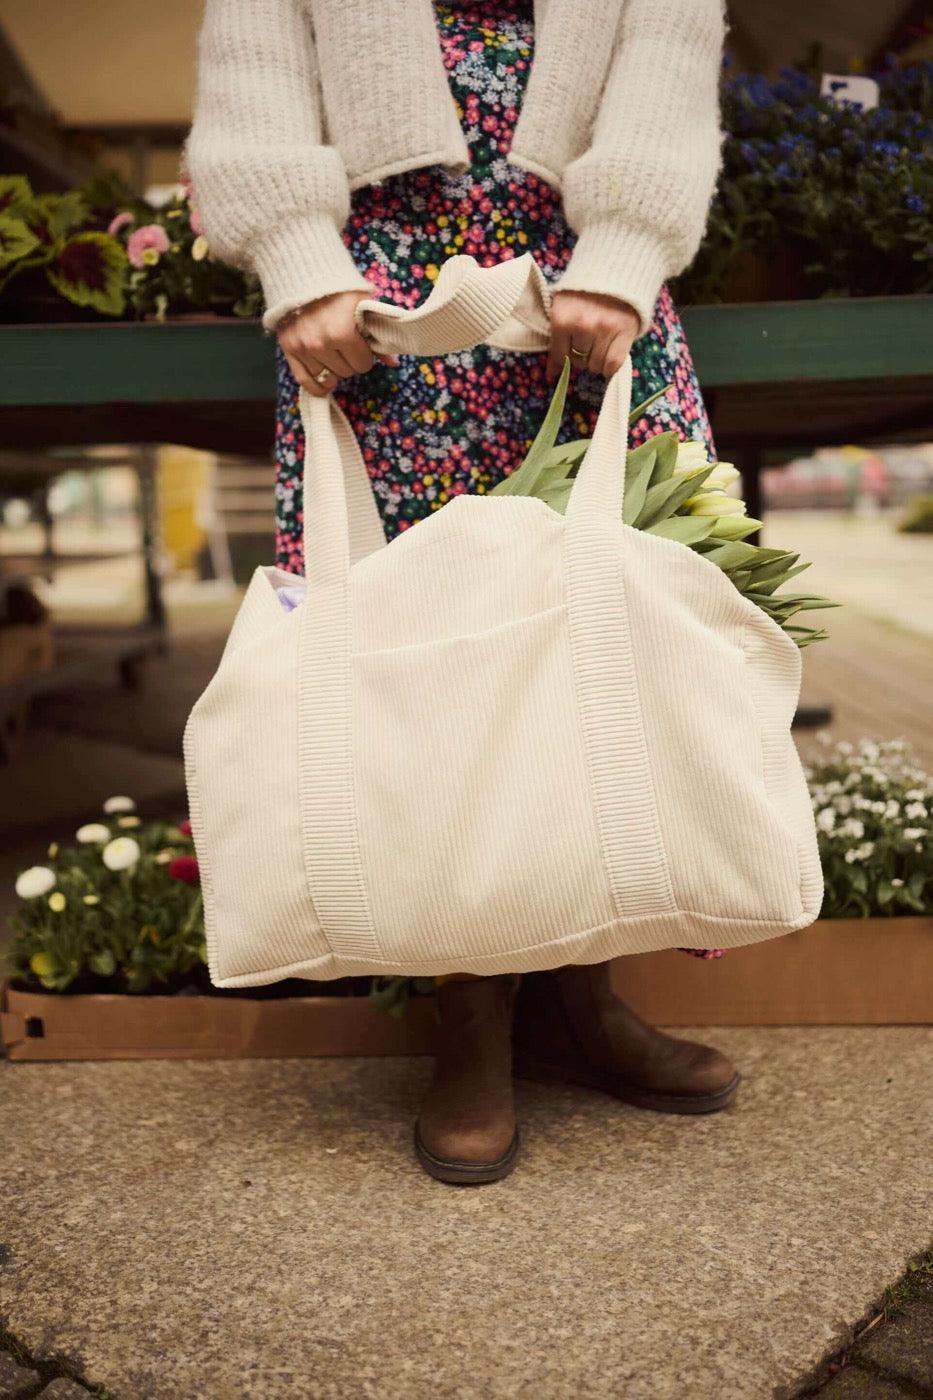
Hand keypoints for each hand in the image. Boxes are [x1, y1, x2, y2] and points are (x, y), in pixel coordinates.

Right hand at [277, 289, 398, 396]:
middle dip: (350, 362)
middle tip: (347, 347)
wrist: (306, 275)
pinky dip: (316, 386)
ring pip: (327, 378)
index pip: (362, 365)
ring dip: (334, 370)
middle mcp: (320, 344)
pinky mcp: (289, 349)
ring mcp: (302, 348)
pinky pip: (304, 380)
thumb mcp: (364, 306)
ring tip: (335, 354)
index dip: (366, 356)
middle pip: (346, 372)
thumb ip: (377, 334)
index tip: (362, 346)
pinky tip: (325, 383)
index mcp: (342, 333)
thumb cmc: (340, 290)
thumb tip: (394, 362)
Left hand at [547, 291, 639, 381]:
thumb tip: (551, 374)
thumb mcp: (563, 310)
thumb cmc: (584, 294)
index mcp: (561, 319)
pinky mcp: (625, 332)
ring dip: (597, 361)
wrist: (615, 272)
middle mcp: (582, 324)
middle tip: (588, 341)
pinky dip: (610, 367)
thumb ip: (556, 341)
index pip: (560, 355)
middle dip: (582, 356)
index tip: (571, 350)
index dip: (565, 357)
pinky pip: (614, 364)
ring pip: (596, 365)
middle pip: (579, 362)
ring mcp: (605, 329)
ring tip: (600, 344)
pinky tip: (609, 355)